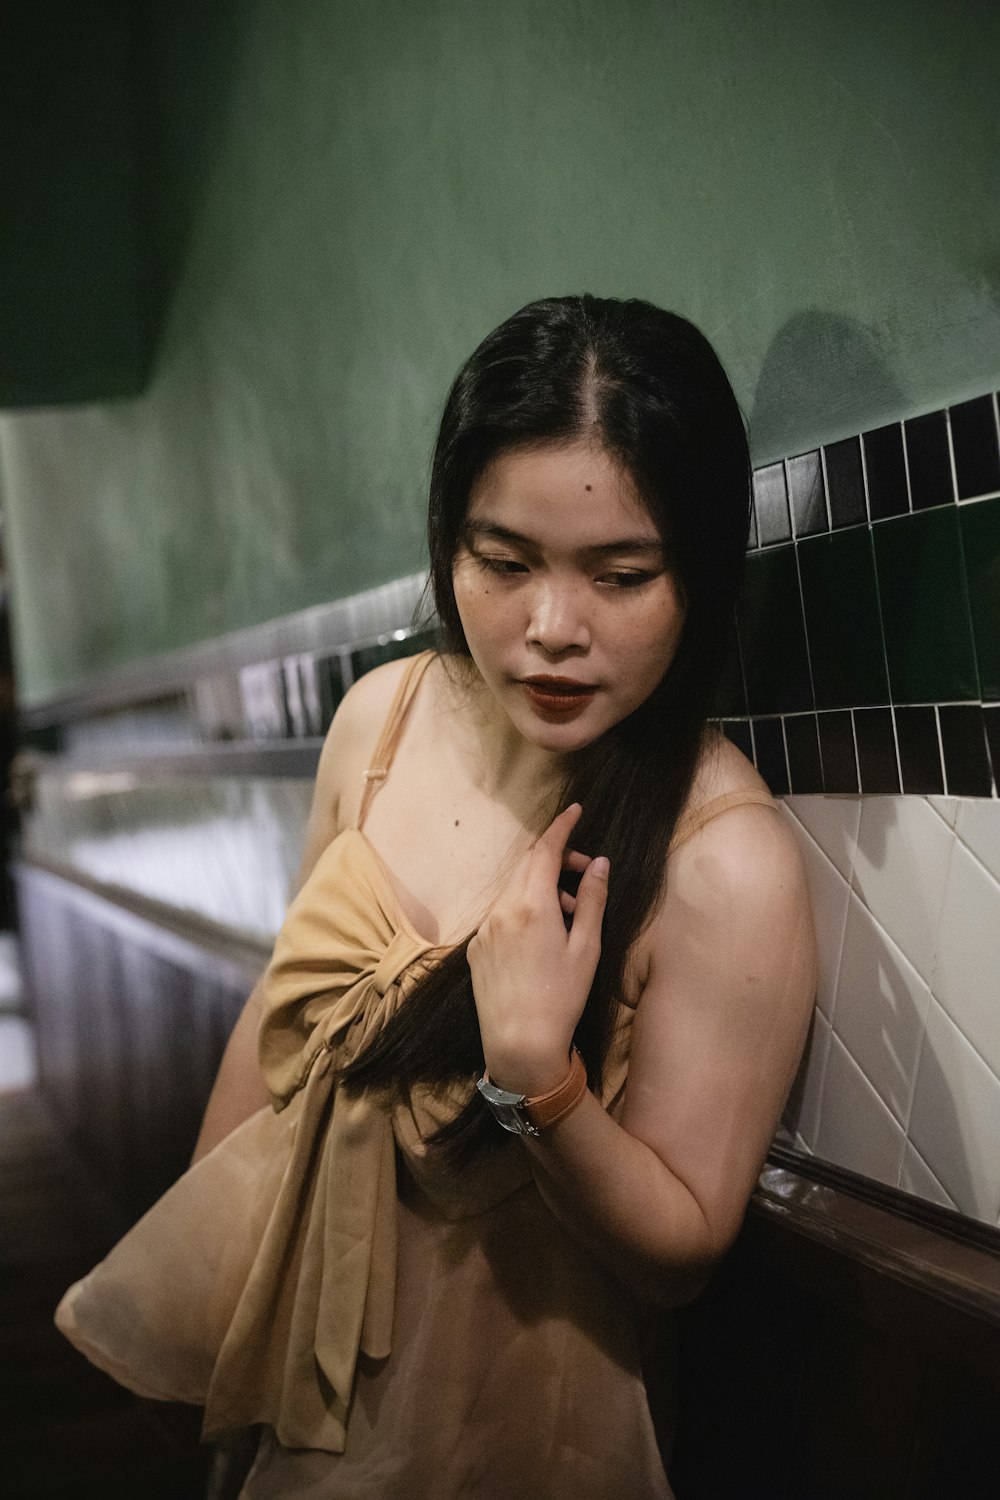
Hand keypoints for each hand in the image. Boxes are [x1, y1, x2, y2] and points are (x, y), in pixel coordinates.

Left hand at [467, 803, 609, 1096]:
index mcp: (531, 905)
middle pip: (528, 866)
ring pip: (514, 889)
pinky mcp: (476, 947)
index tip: (575, 811)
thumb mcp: (587, 948)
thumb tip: (600, 864)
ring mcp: (485, 929)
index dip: (561, 827)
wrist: (519, 1044)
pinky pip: (502, 913)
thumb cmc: (562, 998)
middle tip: (585, 875)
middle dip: (556, 860)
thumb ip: (593, 901)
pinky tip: (542, 936)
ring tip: (569, 915)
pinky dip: (523, 910)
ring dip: (541, 888)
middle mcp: (502, 909)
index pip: (545, 850)